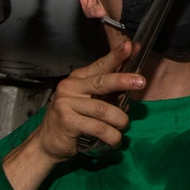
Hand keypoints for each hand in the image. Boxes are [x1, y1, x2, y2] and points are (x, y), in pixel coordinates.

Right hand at [35, 41, 144, 160]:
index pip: (100, 65)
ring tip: (123, 126)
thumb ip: (108, 91)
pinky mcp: (68, 121)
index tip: (130, 46)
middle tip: (141, 82)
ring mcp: (67, 104)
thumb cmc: (72, 119)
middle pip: (102, 82)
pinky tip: (115, 140)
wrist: (48, 142)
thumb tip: (133, 82)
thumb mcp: (89, 101)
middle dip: (124, 80)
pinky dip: (111, 135)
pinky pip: (98, 128)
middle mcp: (71, 88)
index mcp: (78, 79)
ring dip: (120, 120)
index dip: (116, 56)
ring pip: (103, 110)